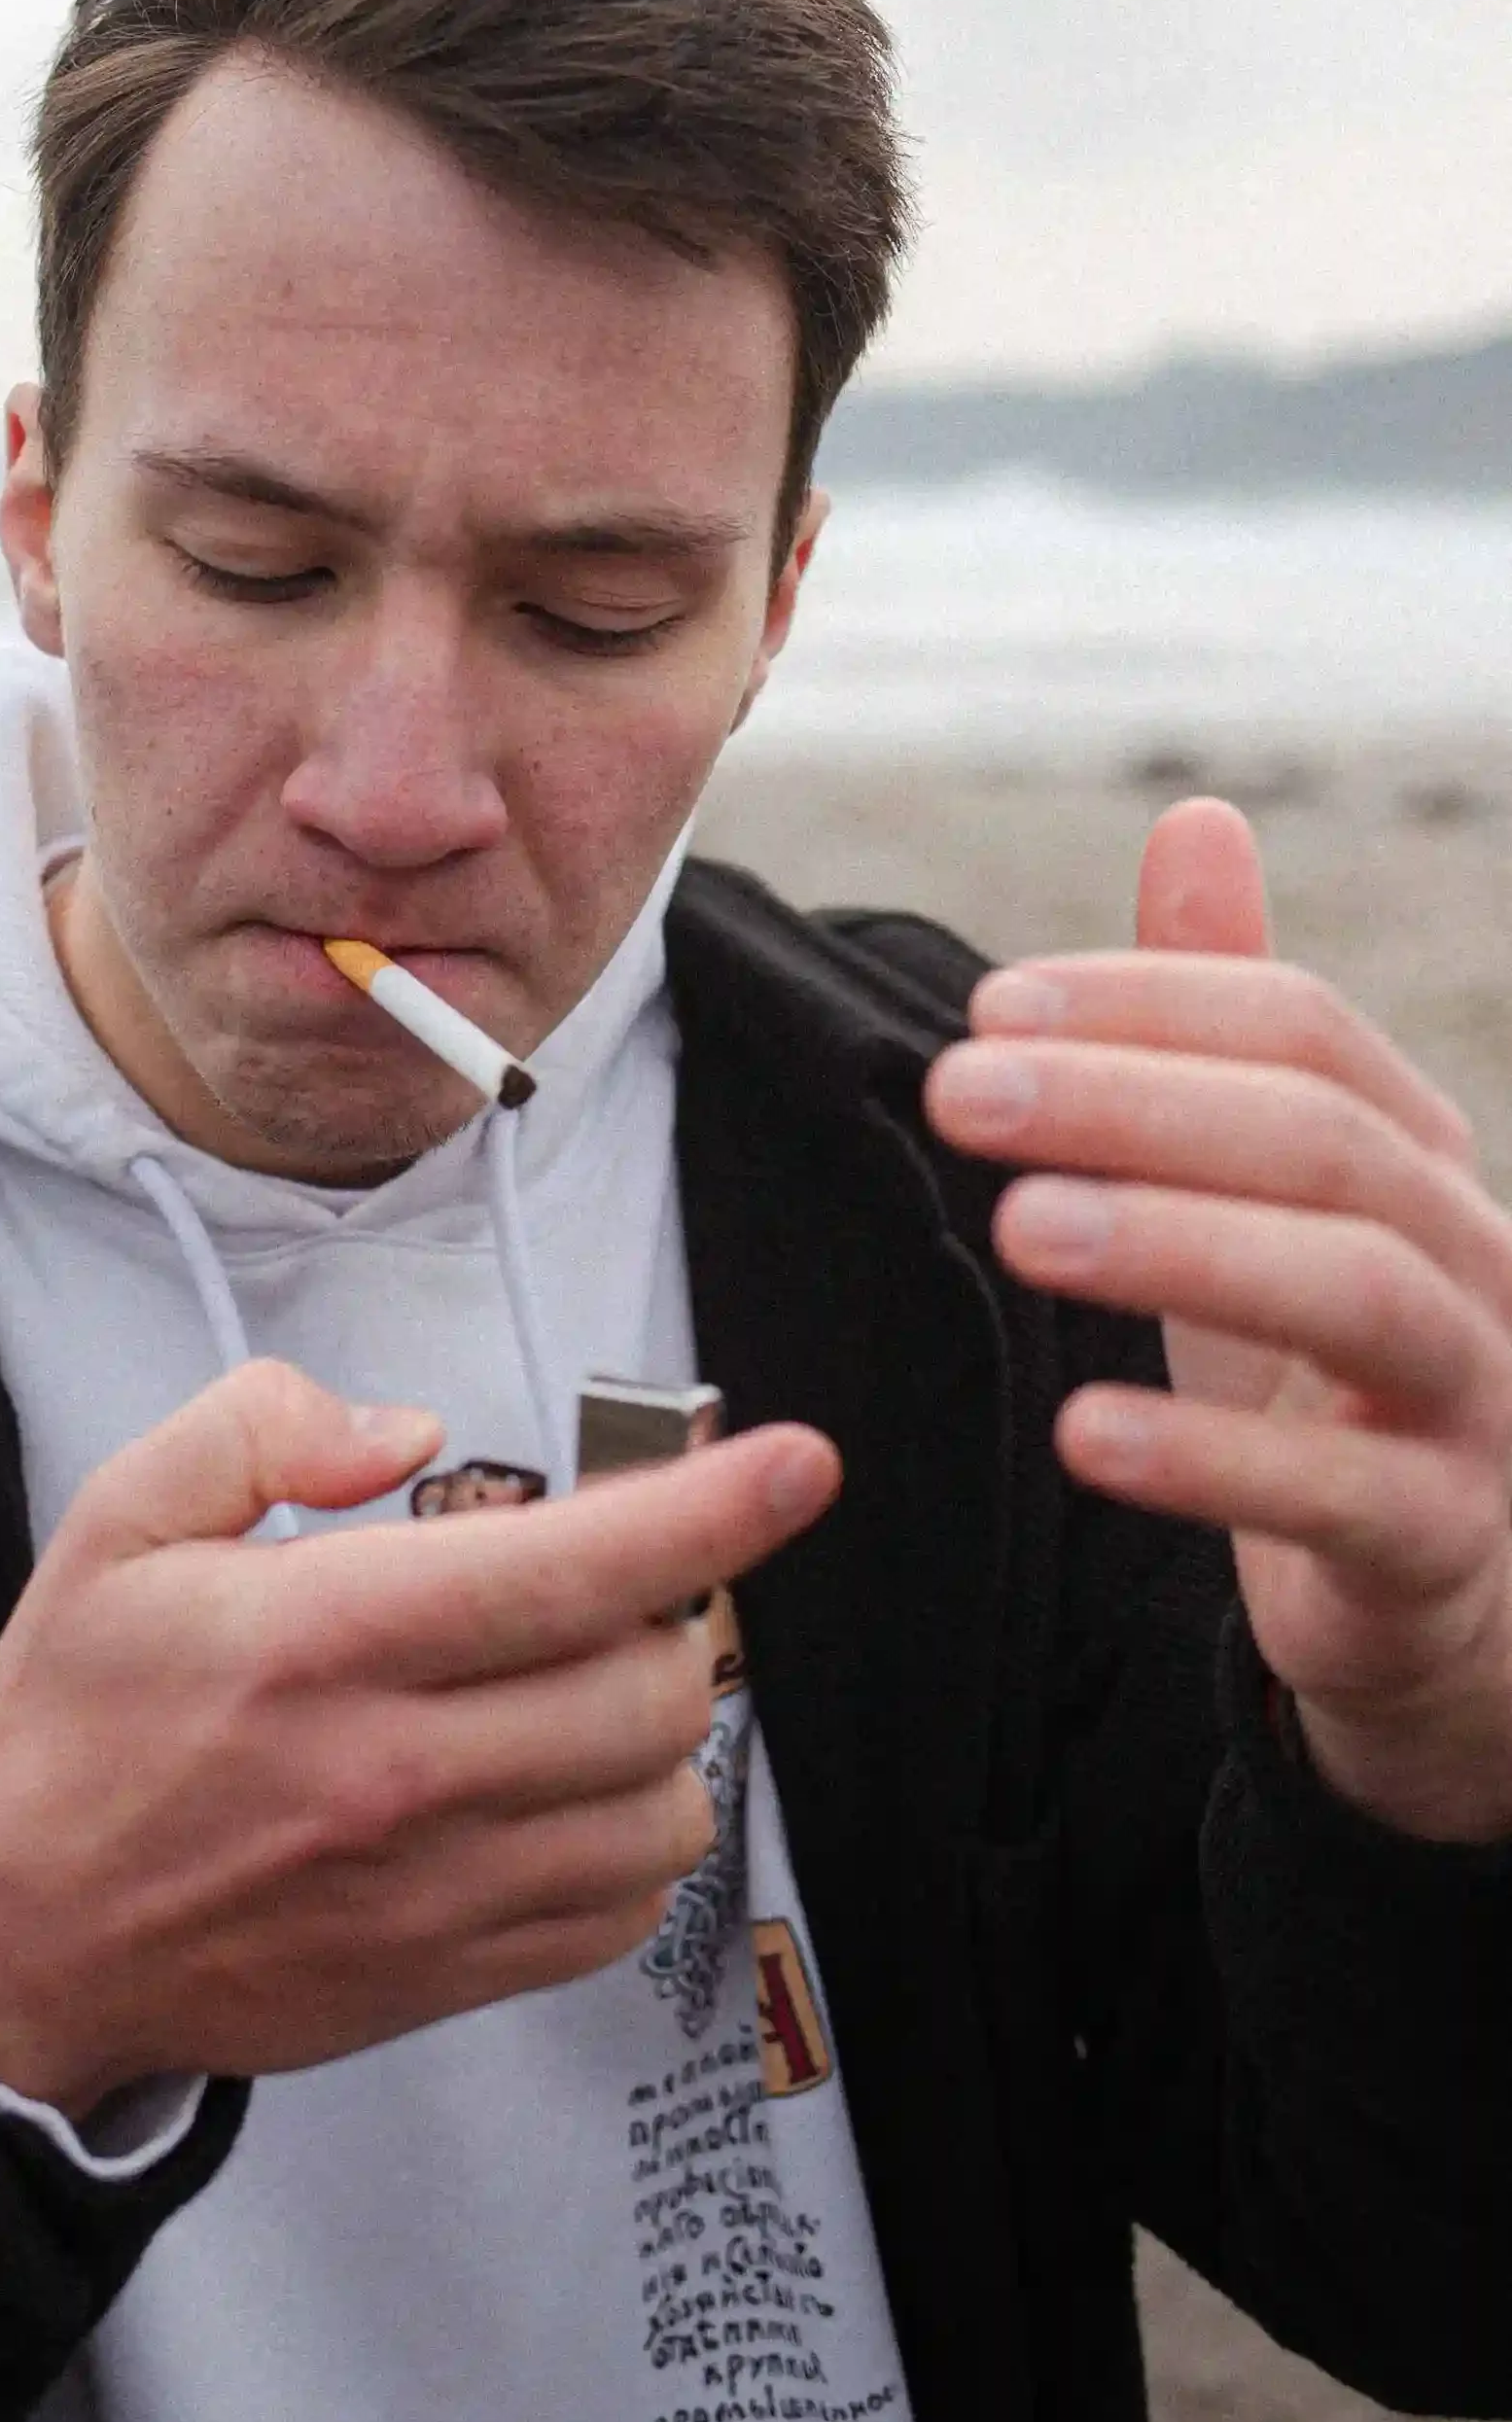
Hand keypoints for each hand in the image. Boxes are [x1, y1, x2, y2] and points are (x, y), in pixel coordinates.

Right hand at [0, 1362, 838, 2111]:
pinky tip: (561, 1790)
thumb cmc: (79, 1722)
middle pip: (655, 1692)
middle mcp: (398, 1771)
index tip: (801, 1462)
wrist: (18, 1936)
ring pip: (661, 1809)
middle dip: (674, 1615)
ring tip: (583, 1688)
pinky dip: (630, 1841)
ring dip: (661, 1733)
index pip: (573, 1570)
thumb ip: (259, 1427)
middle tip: (614, 1584)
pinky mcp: (446, 1976)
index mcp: (325, 1639)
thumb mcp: (121, 1520)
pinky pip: (619, 1913)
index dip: (711, 1508)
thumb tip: (410, 1433)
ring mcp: (432, 1889)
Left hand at [926, 798, 1511, 1843]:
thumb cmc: (1332, 1374)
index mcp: (1418, 1156)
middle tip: (960, 1093)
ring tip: (1021, 1226)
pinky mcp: (1444, 1548)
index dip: (1148, 1004)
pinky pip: (1348, 1494)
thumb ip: (1229, 1023)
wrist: (1450, 1602)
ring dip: (1180, 1247)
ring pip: (1361, 1295)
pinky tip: (1085, 1433)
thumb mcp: (1271, 1194)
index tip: (985, 1007)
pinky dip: (1214, 1464)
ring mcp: (1480, 1404)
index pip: (1303, 1032)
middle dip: (1136, 1104)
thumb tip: (1195, 819)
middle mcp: (1473, 1257)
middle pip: (1323, 1143)